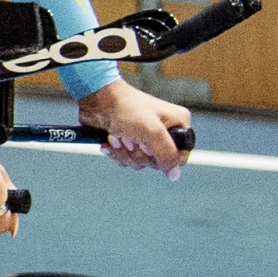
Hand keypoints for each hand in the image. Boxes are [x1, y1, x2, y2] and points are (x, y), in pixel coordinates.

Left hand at [73, 78, 192, 177]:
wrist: (97, 100)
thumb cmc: (126, 110)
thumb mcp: (152, 132)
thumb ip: (167, 154)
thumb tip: (174, 175)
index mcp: (178, 124)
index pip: (180, 156)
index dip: (163, 157)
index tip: (149, 145)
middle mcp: (164, 131)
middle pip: (158, 162)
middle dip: (139, 153)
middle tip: (130, 136)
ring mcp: (146, 137)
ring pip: (140, 163)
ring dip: (125, 152)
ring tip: (118, 134)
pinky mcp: (129, 141)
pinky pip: (127, 159)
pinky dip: (116, 151)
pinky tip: (110, 138)